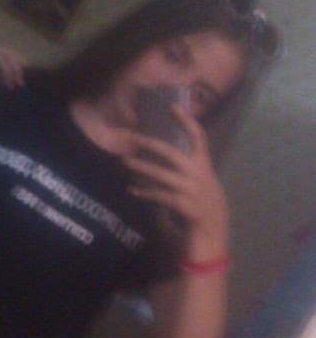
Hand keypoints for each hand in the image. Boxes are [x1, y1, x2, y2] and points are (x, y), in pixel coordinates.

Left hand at [124, 106, 229, 260]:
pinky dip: (144, 193)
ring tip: (125, 162)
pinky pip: (159, 195)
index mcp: (204, 166)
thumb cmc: (205, 207)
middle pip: (172, 153)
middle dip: (151, 144)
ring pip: (161, 174)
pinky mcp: (182, 204)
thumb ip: (191, 171)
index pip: (198, 136)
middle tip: (133, 138)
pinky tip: (132, 190)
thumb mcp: (203, 184)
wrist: (213, 232)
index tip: (173, 106)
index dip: (186, 120)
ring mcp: (190, 189)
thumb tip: (169, 157)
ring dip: (141, 167)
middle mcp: (198, 174)